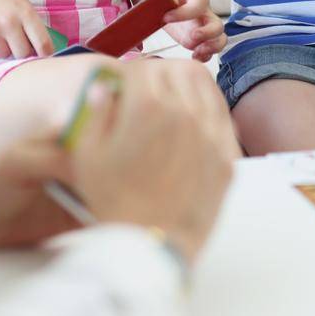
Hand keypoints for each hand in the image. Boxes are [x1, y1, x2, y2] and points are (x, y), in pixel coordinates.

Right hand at [0, 0, 53, 58]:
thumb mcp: (23, 4)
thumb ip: (33, 25)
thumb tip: (44, 51)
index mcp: (26, 13)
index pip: (43, 43)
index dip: (46, 53)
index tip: (44, 55)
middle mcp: (9, 22)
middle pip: (23, 54)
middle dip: (21, 50)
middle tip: (17, 41)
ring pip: (4, 55)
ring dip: (4, 48)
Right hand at [68, 58, 236, 261]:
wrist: (153, 246)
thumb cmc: (115, 204)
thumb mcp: (87, 156)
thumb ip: (94, 112)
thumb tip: (104, 87)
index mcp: (148, 108)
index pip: (141, 70)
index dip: (127, 76)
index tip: (122, 88)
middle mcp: (185, 113)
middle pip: (174, 70)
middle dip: (156, 76)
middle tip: (145, 91)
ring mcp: (211, 132)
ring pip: (203, 84)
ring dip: (184, 84)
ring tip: (170, 97)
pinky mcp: (227, 154)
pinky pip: (222, 113)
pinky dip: (207, 106)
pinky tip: (193, 117)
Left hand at [156, 0, 225, 61]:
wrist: (169, 0)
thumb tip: (168, 1)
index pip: (199, 4)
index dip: (183, 13)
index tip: (166, 17)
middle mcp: (206, 14)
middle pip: (218, 25)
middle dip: (208, 33)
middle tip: (192, 35)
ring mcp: (205, 29)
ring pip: (220, 40)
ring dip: (211, 48)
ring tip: (197, 51)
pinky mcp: (200, 40)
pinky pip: (210, 51)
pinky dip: (205, 56)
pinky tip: (194, 56)